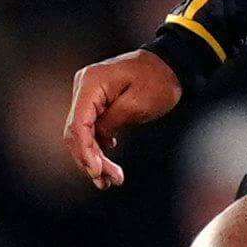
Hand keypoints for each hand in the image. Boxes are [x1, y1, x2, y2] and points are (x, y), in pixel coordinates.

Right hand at [60, 49, 183, 188]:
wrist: (171, 64)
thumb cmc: (158, 80)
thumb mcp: (138, 104)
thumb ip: (112, 122)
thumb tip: (96, 141)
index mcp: (91, 83)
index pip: (77, 124)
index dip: (84, 151)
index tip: (98, 171)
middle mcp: (84, 87)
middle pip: (76, 131)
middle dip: (90, 159)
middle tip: (109, 181)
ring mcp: (89, 94)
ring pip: (82, 133)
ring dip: (93, 158)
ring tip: (110, 179)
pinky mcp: (97, 102)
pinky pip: (91, 128)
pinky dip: (97, 147)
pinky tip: (109, 163)